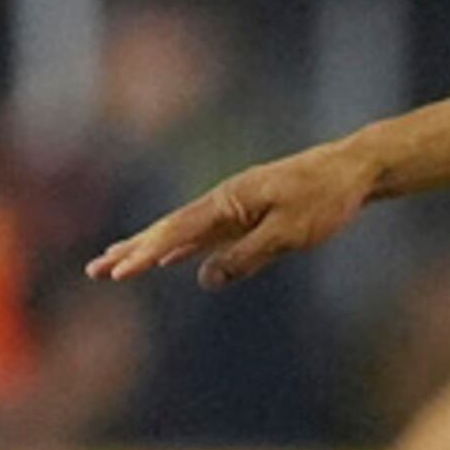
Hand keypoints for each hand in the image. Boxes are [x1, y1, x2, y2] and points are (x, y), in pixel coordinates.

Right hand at [87, 141, 381, 287]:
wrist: (353, 170)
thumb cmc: (325, 199)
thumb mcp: (288, 234)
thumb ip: (247, 257)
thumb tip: (205, 279)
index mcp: (227, 202)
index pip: (175, 233)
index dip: (143, 254)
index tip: (115, 271)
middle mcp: (223, 201)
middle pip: (168, 230)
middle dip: (131, 251)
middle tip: (96, 271)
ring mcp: (234, 206)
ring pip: (183, 232)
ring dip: (150, 248)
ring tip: (119, 262)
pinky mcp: (249, 213)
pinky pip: (206, 233)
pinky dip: (183, 246)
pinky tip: (171, 258)